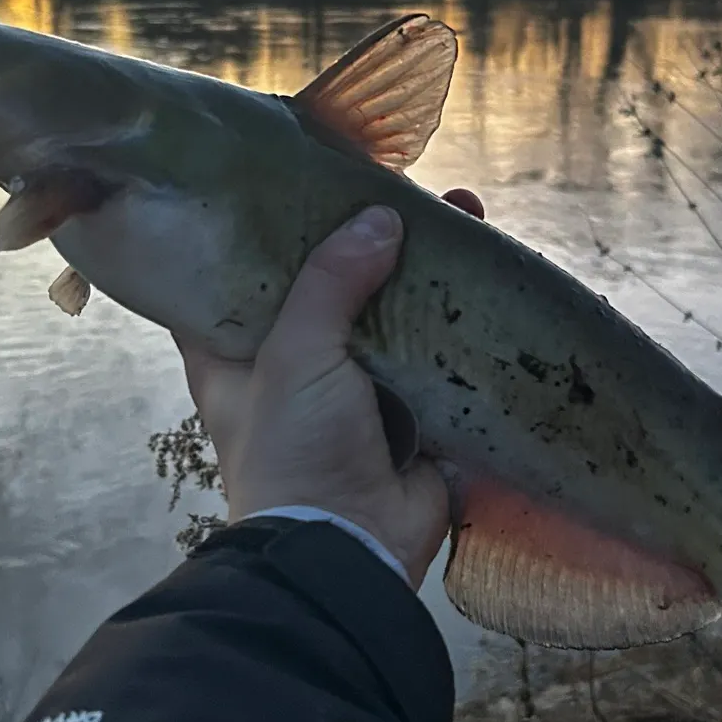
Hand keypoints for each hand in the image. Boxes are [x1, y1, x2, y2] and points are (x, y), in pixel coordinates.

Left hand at [176, 188, 484, 588]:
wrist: (352, 548)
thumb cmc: (295, 449)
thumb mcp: (295, 353)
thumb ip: (330, 280)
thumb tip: (382, 217)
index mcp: (233, 350)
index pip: (235, 269)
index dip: (263, 223)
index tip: (298, 173)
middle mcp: (291, 360)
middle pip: (327, 278)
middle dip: (366, 234)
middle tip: (406, 183)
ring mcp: (355, 381)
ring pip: (389, 305)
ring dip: (423, 264)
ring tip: (464, 209)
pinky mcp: (411, 402)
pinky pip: (435, 345)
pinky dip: (459, 312)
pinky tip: (488, 265)